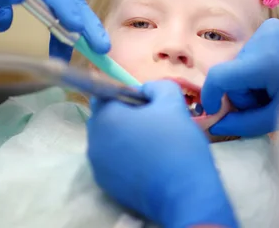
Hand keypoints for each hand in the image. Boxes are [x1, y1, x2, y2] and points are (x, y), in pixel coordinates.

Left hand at [0, 0, 109, 60]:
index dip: (62, 6)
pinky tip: (79, 45)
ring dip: (88, 27)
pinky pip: (70, 3)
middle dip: (88, 23)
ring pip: (75, 1)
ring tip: (99, 50)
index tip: (75, 27)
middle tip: (101, 47)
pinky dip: (76, 24)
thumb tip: (3, 25)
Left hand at [87, 81, 237, 227]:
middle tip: (154, 123)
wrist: (184, 191)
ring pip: (110, 141)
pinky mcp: (107, 186)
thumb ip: (156, 87)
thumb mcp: (172, 102)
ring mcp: (98, 166)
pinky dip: (127, 158)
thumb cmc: (176, 141)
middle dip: (126, 117)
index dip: (128, 96)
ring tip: (154, 144)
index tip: (150, 105)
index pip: (106, 95)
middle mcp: (94, 141)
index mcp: (106, 117)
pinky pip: (113, 162)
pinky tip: (150, 163)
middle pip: (106, 119)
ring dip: (126, 138)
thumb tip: (145, 90)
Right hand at [202, 18, 278, 136]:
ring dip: (249, 81)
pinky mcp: (272, 25)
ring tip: (275, 88)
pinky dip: (257, 68)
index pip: (220, 76)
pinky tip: (277, 74)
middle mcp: (263, 38)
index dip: (211, 96)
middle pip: (231, 73)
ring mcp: (268, 28)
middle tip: (266, 102)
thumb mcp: (276, 117)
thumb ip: (242, 123)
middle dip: (241, 93)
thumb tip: (214, 126)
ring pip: (239, 64)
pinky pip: (250, 53)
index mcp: (266, 61)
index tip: (214, 111)